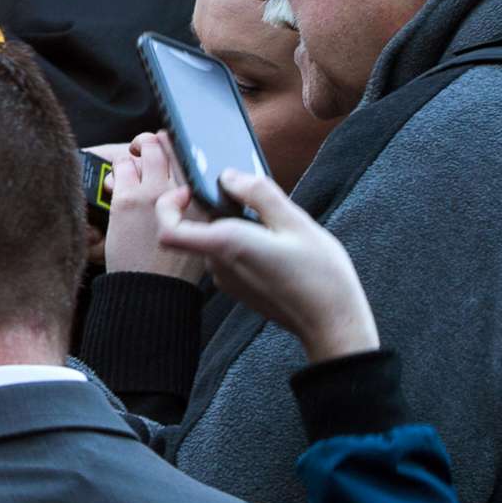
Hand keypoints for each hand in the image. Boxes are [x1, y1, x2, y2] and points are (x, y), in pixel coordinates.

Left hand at [98, 133, 205, 283]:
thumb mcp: (201, 233)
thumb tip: (182, 180)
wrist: (152, 291)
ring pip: (145, 148)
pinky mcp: (128, 199)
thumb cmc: (174, 268)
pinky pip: (121, 166)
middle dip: (155, 142)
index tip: (171, 151)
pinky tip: (119, 182)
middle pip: (168, 144)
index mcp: (206, 201)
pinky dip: (118, 169)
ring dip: (137, 154)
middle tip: (148, 151)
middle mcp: (183, 191)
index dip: (179, 148)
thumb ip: (196, 205)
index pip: (193, 156)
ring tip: (134, 166)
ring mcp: (154, 192)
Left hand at [155, 169, 380, 362]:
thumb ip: (258, 193)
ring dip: (234, 227)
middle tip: (251, 199)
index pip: (168, 229)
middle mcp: (219, 266)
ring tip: (273, 225)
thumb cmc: (320, 277)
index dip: (168, 205)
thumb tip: (229, 176)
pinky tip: (276, 245)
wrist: (334, 326)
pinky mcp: (241, 289)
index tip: (189, 190)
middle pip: (197, 229)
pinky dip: (243, 244)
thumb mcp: (295, 222)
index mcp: (226, 245)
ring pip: (216, 242)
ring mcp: (228, 281)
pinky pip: (229, 257)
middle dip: (218, 209)